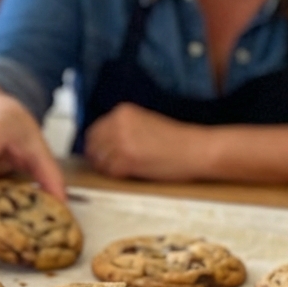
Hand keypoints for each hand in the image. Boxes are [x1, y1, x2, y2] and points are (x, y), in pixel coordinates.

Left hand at [84, 103, 207, 180]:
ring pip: (98, 160)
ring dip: (106, 167)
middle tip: (109, 164)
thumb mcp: (145, 122)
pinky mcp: (127, 160)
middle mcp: (118, 124)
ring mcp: (121, 142)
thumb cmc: (176, 139)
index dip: (97, 144)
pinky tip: (128, 173)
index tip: (102, 152)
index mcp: (122, 111)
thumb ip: (123, 128)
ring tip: (122, 169)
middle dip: (98, 156)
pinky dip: (115, 175)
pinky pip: (109, 172)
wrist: (195, 149)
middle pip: (92, 145)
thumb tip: (103, 142)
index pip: (94, 129)